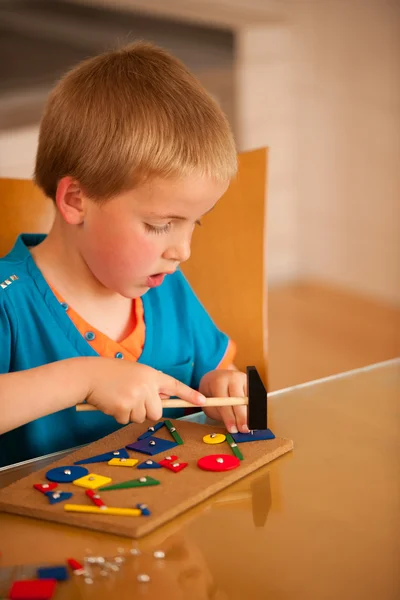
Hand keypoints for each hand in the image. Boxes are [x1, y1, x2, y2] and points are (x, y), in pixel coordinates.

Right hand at [84, 358, 204, 423]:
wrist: (88, 375)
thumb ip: (149, 385)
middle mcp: (146, 385)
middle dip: (146, 411)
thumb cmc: (110, 374)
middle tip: (132, 400)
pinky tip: (110, 402)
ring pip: (141, 418)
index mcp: (150, 374)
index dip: (189, 394)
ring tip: (118, 398)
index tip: (203, 400)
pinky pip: (126, 420)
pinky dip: (118, 415)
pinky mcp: (123, 408)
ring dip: (130, 413)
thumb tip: (160, 402)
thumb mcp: (134, 373)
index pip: (174, 385)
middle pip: (157, 411)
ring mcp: (135, 397)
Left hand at [198, 369, 248, 433]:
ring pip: (249, 399)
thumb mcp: (209, 402)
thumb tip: (233, 427)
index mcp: (219, 381)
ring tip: (248, 426)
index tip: (233, 429)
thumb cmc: (212, 392)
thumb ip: (219, 412)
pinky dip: (253, 409)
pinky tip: (252, 418)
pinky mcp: (251, 383)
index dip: (229, 417)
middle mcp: (233, 377)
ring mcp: (244, 379)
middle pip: (240, 399)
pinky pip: (254, 398)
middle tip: (243, 429)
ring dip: (249, 414)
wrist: (216, 377)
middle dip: (242, 416)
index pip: (225, 401)